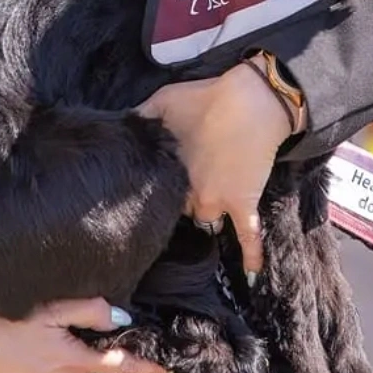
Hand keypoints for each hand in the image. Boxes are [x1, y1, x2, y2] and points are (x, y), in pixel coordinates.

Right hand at [0, 298, 168, 372]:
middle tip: (68, 320)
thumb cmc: (0, 324)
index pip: (119, 365)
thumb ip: (88, 311)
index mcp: (72, 362)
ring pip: (72, 368)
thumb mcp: (48, 309)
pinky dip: (52, 361)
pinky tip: (30, 345)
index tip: (165, 368)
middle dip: (91, 344)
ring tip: (41, 329)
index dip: (144, 366)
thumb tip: (121, 318)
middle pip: (93, 363)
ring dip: (69, 351)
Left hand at [136, 59, 292, 279]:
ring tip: (205, 210)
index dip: (153, 188)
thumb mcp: (161, 101)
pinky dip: (252, 255)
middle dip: (176, 202)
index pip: (153, 192)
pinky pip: (249, 235)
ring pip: (204, 221)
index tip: (152, 187)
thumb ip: (140, 118)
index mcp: (166, 170)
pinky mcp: (244, 202)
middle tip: (180, 190)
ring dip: (203, 216)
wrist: (251, 99)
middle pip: (176, 209)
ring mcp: (217, 200)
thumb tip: (120, 127)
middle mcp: (187, 193)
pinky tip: (251, 274)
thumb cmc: (205, 98)